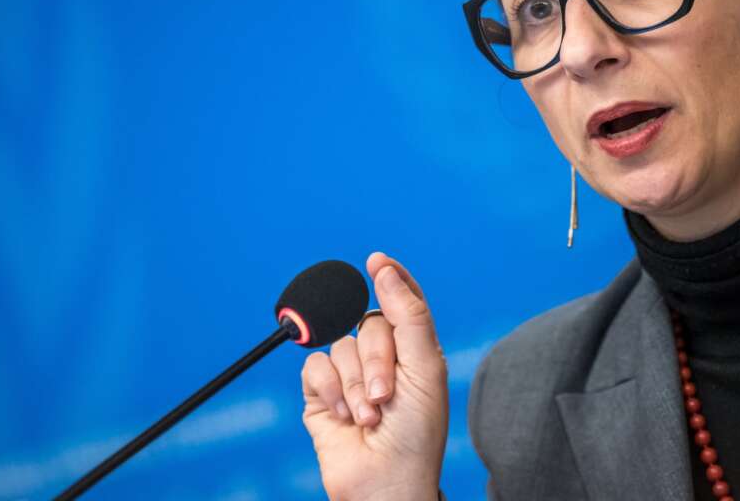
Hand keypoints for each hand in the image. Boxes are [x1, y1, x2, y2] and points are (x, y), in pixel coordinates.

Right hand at [300, 252, 448, 500]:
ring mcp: (350, 375)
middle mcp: (382, 358)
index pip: (402, 301)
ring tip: (369, 417)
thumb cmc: (416, 433)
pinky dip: (331, 390)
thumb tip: (383, 267)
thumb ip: (408, 314)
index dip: (391, 278)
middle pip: (369, 324)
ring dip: (355, 384)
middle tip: (387, 396)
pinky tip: (345, 417)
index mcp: (414, 349)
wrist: (385, 483)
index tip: (378, 260)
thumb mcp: (425, 367)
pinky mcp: (322, 394)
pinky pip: (315, 366)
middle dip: (377, 360)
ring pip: (340, 345)